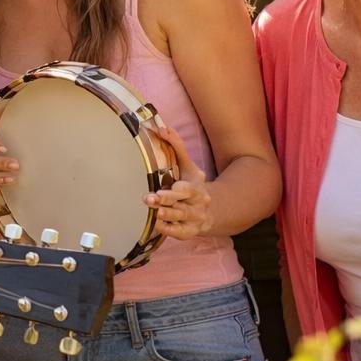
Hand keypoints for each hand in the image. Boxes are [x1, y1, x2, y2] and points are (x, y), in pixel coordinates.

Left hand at [144, 124, 213, 240]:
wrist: (210, 211)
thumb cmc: (193, 185)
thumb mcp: (188, 166)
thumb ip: (177, 147)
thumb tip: (163, 127)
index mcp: (196, 188)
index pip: (188, 189)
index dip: (178, 190)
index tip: (166, 188)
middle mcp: (196, 205)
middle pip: (182, 204)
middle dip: (167, 201)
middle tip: (150, 198)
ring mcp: (193, 220)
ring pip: (179, 218)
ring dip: (166, 215)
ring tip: (154, 212)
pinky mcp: (188, 232)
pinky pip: (178, 233)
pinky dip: (168, 229)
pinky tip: (157, 224)